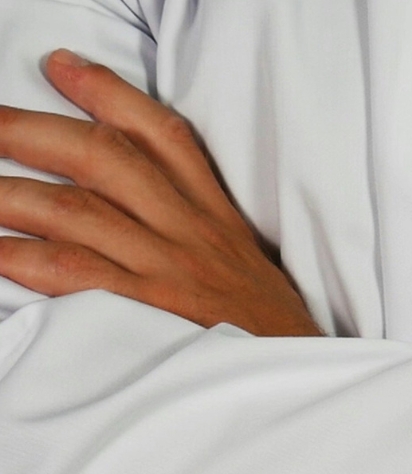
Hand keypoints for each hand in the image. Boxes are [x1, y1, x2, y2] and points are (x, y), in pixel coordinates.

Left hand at [0, 50, 320, 336]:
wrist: (296, 381)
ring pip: (78, 210)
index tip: (60, 67)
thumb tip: (136, 206)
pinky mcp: (150, 313)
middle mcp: (190, 232)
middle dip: (32, 131)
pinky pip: (77, 274)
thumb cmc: (266, 331)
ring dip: (10, 193)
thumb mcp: (246, 264)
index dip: (107, 93)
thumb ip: (198, 229)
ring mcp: (168, 270)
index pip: (162, 136)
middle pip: (105, 158)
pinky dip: (26, 257)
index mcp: (215, 215)